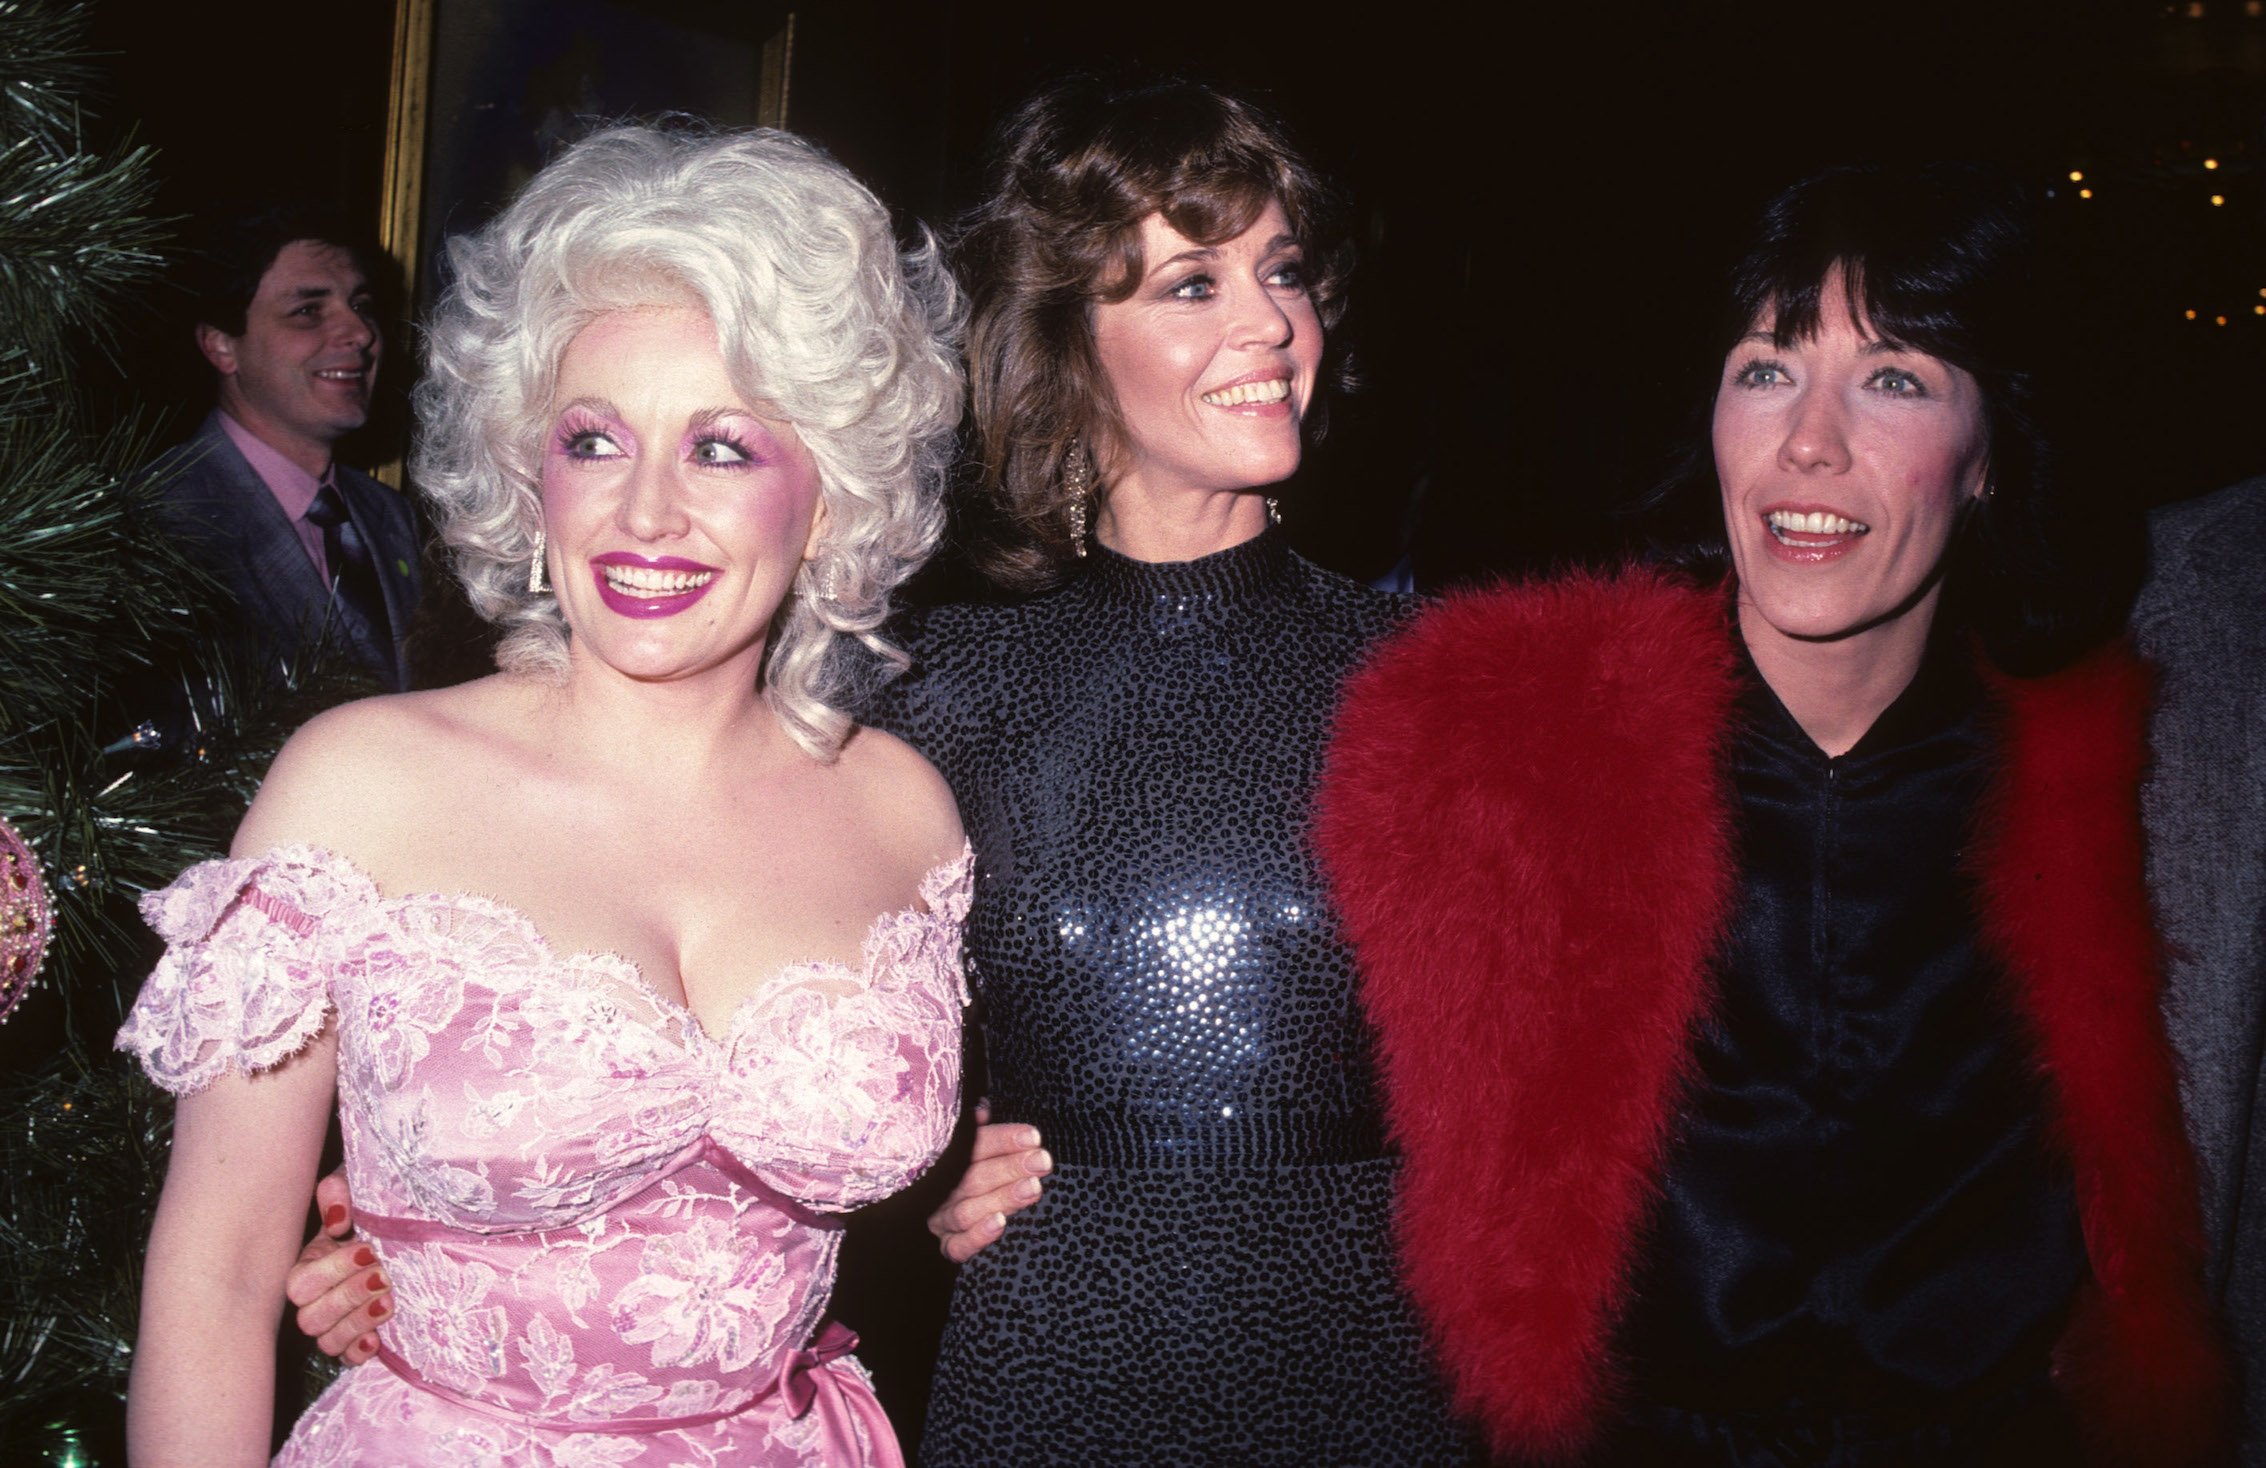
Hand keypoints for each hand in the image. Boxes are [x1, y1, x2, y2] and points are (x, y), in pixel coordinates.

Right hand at [284, 1171, 389, 1364]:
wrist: (406, 1227)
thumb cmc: (373, 1206)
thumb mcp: (356, 1188)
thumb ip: (338, 1192)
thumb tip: (338, 1219)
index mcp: (310, 1262)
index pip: (299, 1284)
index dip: (331, 1271)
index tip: (367, 1249)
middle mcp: (317, 1296)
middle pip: (310, 1318)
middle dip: (348, 1297)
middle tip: (384, 1276)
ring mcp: (335, 1320)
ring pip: (327, 1341)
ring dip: (357, 1323)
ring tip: (389, 1302)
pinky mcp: (358, 1337)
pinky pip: (347, 1357)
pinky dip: (359, 1351)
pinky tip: (378, 1339)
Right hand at [927, 1102, 1050, 1262]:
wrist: (932, 1214)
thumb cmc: (961, 1175)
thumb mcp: (967, 1150)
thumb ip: (976, 1132)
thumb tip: (982, 1111)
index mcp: (946, 1160)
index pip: (974, 1145)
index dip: (1004, 1139)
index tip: (1033, 1136)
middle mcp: (940, 1189)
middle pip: (974, 1177)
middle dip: (1011, 1167)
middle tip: (1042, 1161)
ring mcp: (941, 1219)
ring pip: (968, 1210)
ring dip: (1002, 1198)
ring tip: (1032, 1188)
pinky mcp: (946, 1247)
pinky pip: (958, 1246)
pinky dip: (978, 1236)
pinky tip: (1000, 1223)